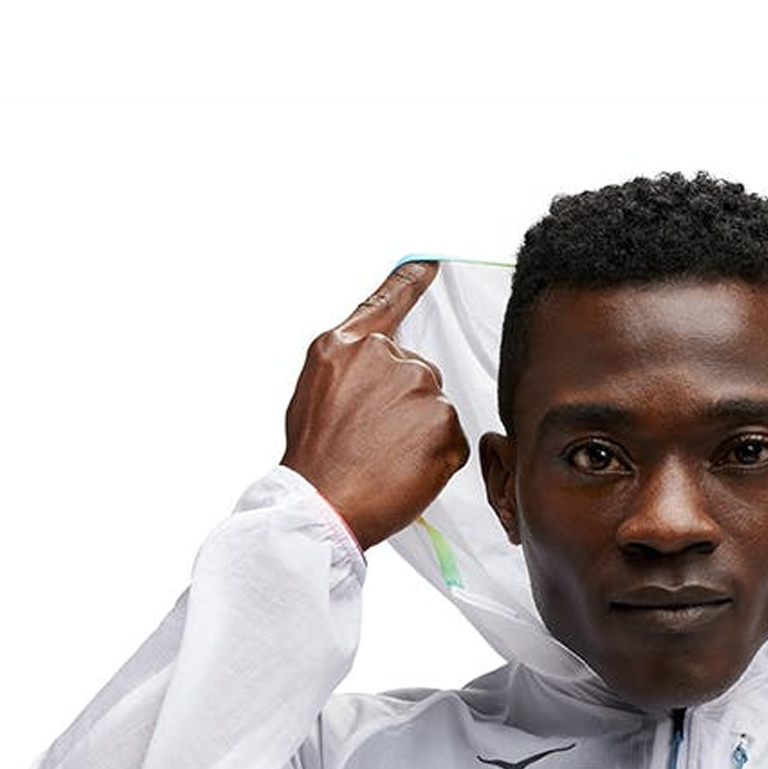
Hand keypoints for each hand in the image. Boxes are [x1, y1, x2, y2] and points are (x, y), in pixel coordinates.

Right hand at [281, 259, 470, 550]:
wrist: (322, 504)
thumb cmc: (316, 461)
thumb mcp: (316, 396)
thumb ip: (351, 373)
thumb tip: (375, 379)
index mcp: (345, 346)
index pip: (386, 303)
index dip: (411, 282)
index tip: (431, 264)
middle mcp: (384, 357)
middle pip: (417, 373)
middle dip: (404, 408)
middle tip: (374, 443)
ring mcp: (418, 386)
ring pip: (434, 408)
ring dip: (419, 435)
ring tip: (384, 460)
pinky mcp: (444, 421)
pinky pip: (452, 440)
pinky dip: (435, 459)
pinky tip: (404, 472)